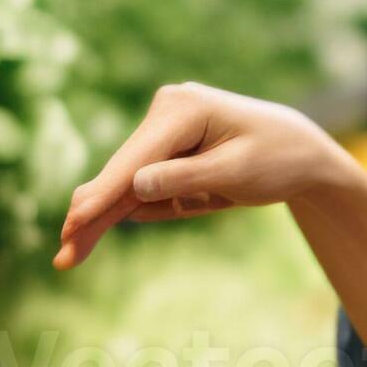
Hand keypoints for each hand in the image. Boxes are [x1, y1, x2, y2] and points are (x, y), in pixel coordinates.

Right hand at [56, 81, 354, 269]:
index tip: (75, 221)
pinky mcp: (167, 147)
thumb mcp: (236, 175)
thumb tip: (134, 187)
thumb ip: (185, 179)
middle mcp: (166, 110)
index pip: (135, 160)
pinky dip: (125, 209)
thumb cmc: (277, 160)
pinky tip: (98, 230)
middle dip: (92, 215)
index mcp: (184, 109)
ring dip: (100, 218)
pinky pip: (142, 184)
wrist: (303, 151)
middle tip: (63, 257)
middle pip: (121, 172)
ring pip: (125, 181)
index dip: (103, 195)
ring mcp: (164, 128)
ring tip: (69, 256)